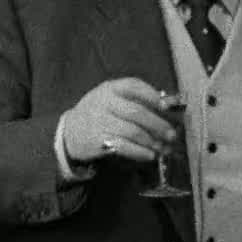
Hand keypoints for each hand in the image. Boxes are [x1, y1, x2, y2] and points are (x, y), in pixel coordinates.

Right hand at [60, 77, 178, 163]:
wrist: (69, 131)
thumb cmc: (99, 113)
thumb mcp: (111, 99)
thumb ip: (135, 99)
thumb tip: (168, 106)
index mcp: (110, 88)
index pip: (134, 86)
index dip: (153, 96)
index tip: (168, 107)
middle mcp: (104, 102)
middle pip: (137, 112)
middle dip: (158, 124)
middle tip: (172, 134)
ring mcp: (100, 121)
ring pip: (132, 131)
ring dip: (152, 141)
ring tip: (164, 148)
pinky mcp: (98, 140)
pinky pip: (123, 146)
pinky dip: (139, 151)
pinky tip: (150, 155)